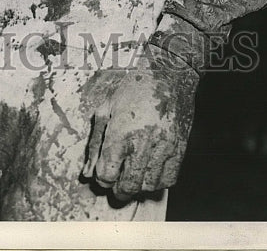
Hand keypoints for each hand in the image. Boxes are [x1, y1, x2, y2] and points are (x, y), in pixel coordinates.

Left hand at [81, 48, 199, 200]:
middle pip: (128, 185)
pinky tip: (150, 172)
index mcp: (120, 133)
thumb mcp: (106, 108)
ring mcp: (163, 148)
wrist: (167, 75)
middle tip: (116, 185)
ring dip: (138, 187)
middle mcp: (142, 143)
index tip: (103, 173)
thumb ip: (95, 143)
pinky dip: (158, 182)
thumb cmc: (133, 89)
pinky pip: (169, 179)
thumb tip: (87, 172)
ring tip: (133, 177)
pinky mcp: (179, 149)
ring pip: (149, 186)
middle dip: (118, 190)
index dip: (102, 179)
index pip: (107, 174)